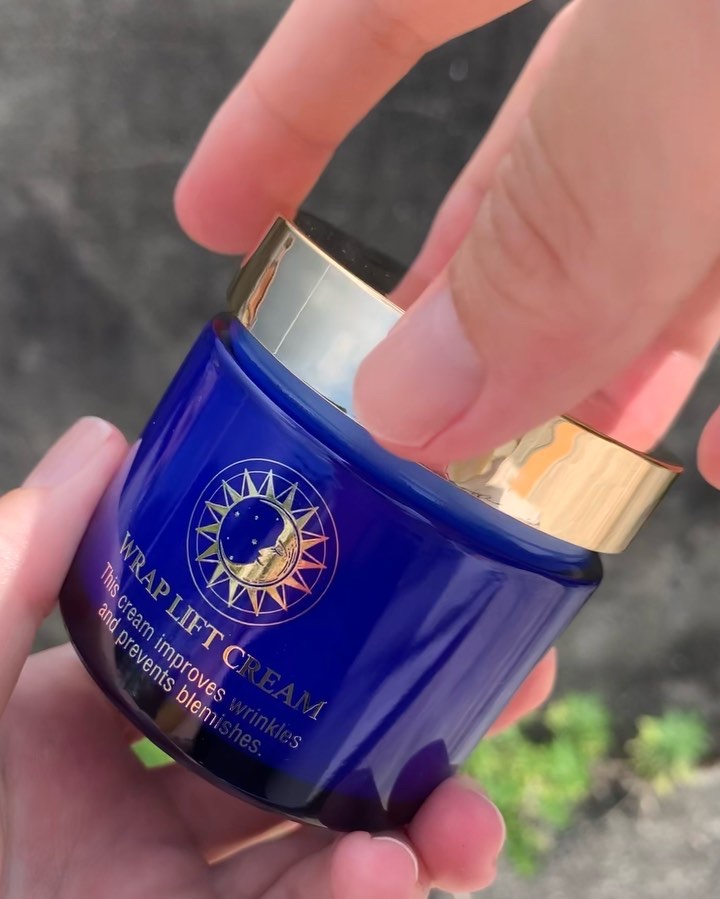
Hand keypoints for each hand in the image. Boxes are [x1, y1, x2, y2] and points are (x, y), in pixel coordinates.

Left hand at [1, 418, 553, 897]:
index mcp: (97, 719)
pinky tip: (392, 875)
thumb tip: (106, 439)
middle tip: (510, 682)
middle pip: (313, 749)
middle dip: (417, 725)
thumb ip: (14, 564)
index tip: (426, 582)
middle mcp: (149, 804)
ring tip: (463, 820)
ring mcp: (180, 891)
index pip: (241, 654)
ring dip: (417, 832)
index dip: (330, 621)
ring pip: (333, 852)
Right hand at [174, 0, 719, 478]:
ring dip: (619, 376)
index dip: (283, 116)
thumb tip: (414, 399)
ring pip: (656, 244)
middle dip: (478, 321)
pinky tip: (719, 453)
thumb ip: (561, 211)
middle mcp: (652, 20)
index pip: (376, 12)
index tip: (217, 216)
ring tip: (572, 473)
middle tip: (423, 431)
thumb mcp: (671, 47)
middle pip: (531, 182)